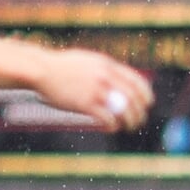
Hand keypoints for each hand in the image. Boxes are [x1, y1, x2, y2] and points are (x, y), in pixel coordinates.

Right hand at [34, 48, 154, 132]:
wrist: (40, 69)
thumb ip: (104, 70)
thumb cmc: (62, 67)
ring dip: (129, 122)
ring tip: (128, 128)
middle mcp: (105, 76)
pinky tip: (110, 128)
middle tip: (139, 121)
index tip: (148, 103)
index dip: (146, 94)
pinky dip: (112, 126)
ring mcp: (95, 90)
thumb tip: (119, 80)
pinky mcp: (85, 103)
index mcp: (107, 65)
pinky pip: (107, 118)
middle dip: (140, 112)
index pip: (136, 81)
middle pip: (133, 98)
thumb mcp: (88, 61)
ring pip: (123, 110)